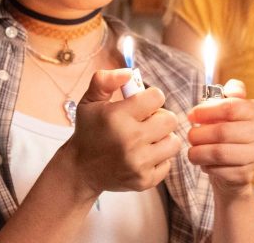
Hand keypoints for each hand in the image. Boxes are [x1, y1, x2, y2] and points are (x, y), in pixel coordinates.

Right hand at [61, 69, 180, 197]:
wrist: (80, 170)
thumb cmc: (89, 131)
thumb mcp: (90, 101)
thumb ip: (106, 80)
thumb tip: (129, 72)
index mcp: (117, 116)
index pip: (157, 97)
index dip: (150, 98)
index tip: (141, 105)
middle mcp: (130, 140)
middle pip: (170, 119)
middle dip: (159, 118)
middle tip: (145, 123)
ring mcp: (138, 163)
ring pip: (173, 142)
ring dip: (162, 139)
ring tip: (147, 139)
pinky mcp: (144, 180)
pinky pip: (168, 164)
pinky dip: (158, 160)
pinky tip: (143, 156)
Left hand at [186, 79, 253, 196]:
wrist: (236, 167)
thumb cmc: (228, 131)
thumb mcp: (227, 109)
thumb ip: (227, 95)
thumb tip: (231, 89)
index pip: (231, 107)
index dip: (206, 110)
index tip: (191, 115)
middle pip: (223, 131)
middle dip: (199, 134)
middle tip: (190, 135)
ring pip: (220, 153)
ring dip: (199, 152)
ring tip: (192, 151)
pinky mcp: (247, 175)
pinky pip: (220, 170)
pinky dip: (206, 166)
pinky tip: (204, 162)